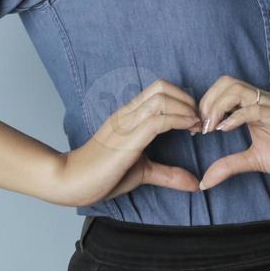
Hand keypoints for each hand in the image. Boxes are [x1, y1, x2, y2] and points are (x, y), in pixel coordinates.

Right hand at [53, 79, 202, 206]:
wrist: (70, 181)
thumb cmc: (101, 175)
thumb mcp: (142, 172)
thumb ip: (167, 174)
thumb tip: (195, 183)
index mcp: (128, 116)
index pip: (158, 90)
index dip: (182, 98)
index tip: (195, 119)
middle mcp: (127, 114)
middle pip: (162, 87)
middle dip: (187, 99)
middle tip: (199, 120)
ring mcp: (126, 124)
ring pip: (161, 99)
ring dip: (185, 108)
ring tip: (196, 125)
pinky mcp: (127, 139)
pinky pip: (157, 120)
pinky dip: (179, 120)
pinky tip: (188, 129)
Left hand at [194, 75, 269, 189]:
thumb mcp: (253, 161)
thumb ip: (229, 166)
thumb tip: (205, 181)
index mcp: (251, 108)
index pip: (221, 90)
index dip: (204, 105)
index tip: (195, 128)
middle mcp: (260, 102)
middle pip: (226, 82)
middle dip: (207, 101)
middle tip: (200, 126)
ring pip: (237, 89)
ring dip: (217, 106)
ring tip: (210, 127)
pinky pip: (255, 109)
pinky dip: (235, 116)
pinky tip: (225, 129)